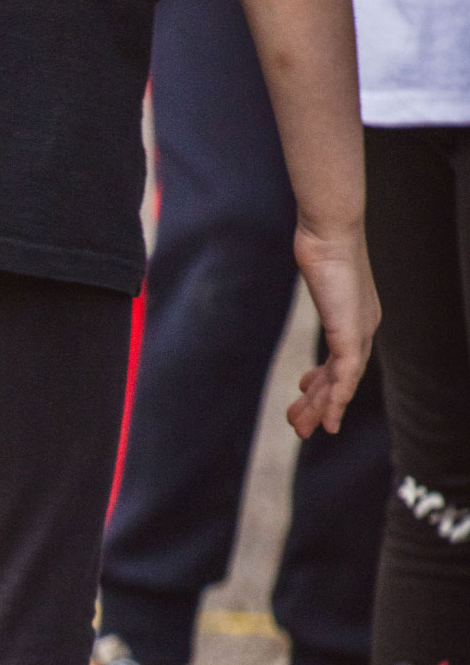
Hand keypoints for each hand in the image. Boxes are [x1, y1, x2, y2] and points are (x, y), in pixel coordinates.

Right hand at [288, 222, 380, 438]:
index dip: (324, 381)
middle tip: (300, 426)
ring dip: (323, 409)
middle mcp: (363, 328)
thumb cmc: (322, 243)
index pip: (342, 359)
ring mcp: (359, 332)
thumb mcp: (319, 269)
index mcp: (357, 316)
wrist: (330, 232)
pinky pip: (345, 377)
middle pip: (341, 376)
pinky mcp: (350, 334)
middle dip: (319, 404)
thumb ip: (320, 276)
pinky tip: (328, 419)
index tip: (304, 391)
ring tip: (303, 431)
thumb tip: (310, 256)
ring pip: (342, 383)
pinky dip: (337, 401)